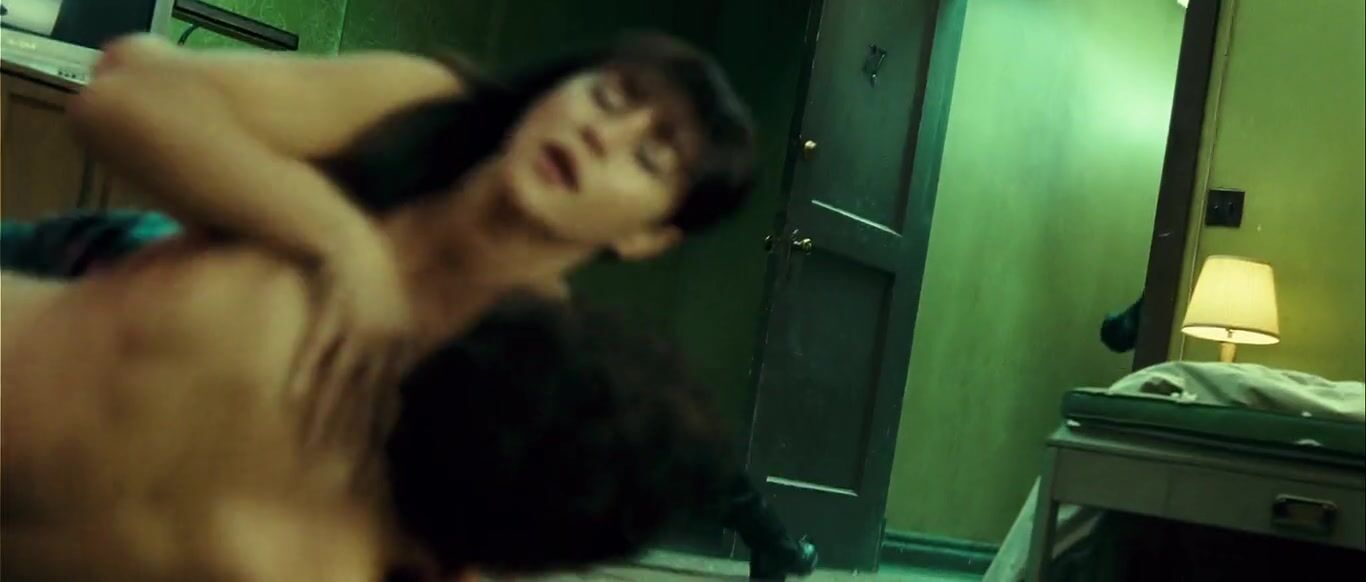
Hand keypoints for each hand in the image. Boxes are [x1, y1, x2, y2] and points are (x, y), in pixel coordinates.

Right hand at [291, 232, 414, 449]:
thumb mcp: (386, 316)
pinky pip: (317, 352)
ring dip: (324, 417)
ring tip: (310, 447)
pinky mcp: (333, 316)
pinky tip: (293, 400)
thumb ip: (388, 349)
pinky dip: (306, 376)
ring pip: (340, 383)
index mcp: (401, 344)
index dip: (373, 431)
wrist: (350, 241)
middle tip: (339, 472)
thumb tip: (392, 381)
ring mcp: (359, 330)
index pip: (386, 398)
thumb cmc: (366, 278)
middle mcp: (385, 342)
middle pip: (364, 399)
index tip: (364, 462)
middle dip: (349, 438)